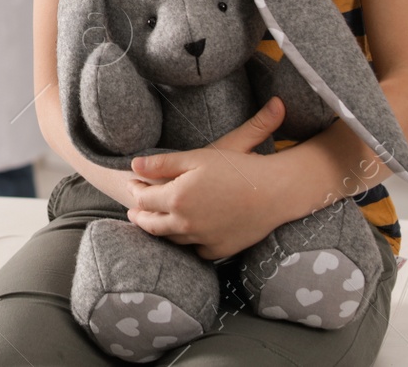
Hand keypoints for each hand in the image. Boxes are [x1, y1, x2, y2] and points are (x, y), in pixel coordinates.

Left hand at [124, 96, 285, 259]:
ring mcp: (203, 239)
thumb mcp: (196, 158)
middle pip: (152, 226)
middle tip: (133, 212)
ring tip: (156, 221)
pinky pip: (197, 249)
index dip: (135, 190)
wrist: (274, 191)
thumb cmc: (235, 168)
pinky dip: (189, 242)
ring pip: (172, 239)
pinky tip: (187, 234)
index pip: (143, 199)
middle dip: (139, 217)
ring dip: (161, 230)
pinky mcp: (220, 249)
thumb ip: (162, 164)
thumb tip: (134, 166)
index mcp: (176, 199)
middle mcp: (186, 224)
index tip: (133, 184)